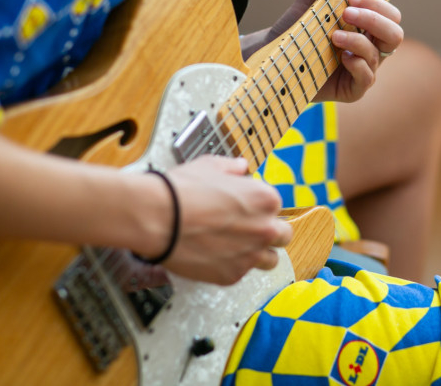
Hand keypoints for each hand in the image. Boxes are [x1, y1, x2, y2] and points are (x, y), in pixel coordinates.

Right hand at [160, 156, 292, 285]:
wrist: (157, 218)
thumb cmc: (182, 190)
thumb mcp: (210, 166)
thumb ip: (232, 167)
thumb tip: (241, 167)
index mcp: (265, 200)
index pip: (276, 206)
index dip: (259, 206)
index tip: (245, 208)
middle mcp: (264, 229)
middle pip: (283, 236)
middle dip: (270, 232)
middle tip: (249, 229)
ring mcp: (250, 255)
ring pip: (270, 260)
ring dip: (258, 253)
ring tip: (236, 246)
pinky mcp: (231, 276)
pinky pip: (241, 273)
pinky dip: (231, 266)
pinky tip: (213, 255)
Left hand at [262, 0, 403, 102]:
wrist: (275, 58)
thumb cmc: (297, 28)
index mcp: (368, 28)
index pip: (391, 15)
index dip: (377, 5)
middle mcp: (371, 48)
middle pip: (395, 34)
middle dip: (374, 20)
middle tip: (347, 13)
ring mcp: (364, 70)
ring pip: (378, 54)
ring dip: (357, 41)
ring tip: (334, 35)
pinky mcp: (353, 89)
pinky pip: (367, 77)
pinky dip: (357, 64)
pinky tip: (340, 57)